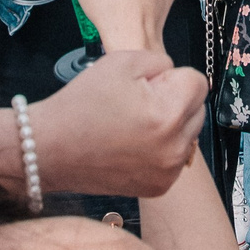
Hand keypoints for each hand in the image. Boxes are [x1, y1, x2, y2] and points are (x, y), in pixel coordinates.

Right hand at [26, 46, 207, 196]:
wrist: (51, 148)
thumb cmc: (81, 105)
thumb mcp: (121, 62)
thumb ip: (161, 62)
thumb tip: (176, 76)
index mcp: (168, 114)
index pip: (198, 83)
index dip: (170, 77)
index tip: (146, 85)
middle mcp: (174, 147)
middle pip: (197, 109)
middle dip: (174, 100)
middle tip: (137, 104)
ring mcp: (168, 171)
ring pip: (188, 134)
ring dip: (171, 126)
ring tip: (133, 126)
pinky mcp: (159, 187)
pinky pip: (174, 158)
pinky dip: (161, 149)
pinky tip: (132, 145)